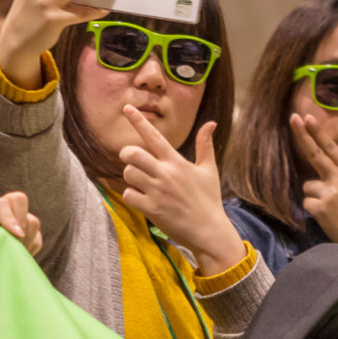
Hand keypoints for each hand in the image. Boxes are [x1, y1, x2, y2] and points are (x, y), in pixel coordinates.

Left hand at [0, 191, 41, 254]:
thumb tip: (7, 244)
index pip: (0, 204)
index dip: (9, 218)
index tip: (16, 235)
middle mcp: (3, 206)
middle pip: (20, 199)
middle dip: (22, 223)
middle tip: (17, 243)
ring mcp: (19, 218)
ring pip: (33, 221)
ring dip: (26, 241)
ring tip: (13, 254)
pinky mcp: (30, 232)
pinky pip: (37, 239)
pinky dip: (30, 249)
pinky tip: (17, 256)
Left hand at [118, 107, 243, 275]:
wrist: (209, 230)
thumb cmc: (209, 199)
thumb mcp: (209, 170)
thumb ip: (205, 145)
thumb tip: (211, 123)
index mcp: (177, 162)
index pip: (154, 136)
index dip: (138, 121)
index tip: (126, 108)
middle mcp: (165, 174)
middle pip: (132, 153)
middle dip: (127, 154)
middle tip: (134, 160)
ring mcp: (157, 192)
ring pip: (128, 173)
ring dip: (131, 176)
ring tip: (142, 182)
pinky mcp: (151, 208)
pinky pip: (129, 194)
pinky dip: (132, 195)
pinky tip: (142, 198)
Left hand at [290, 113, 337, 260]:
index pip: (331, 148)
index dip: (318, 132)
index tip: (307, 118)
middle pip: (315, 154)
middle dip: (302, 135)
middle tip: (293, 118)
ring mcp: (328, 194)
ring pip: (308, 185)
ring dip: (315, 191)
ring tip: (333, 204)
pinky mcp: (320, 209)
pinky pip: (307, 201)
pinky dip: (314, 206)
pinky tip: (328, 214)